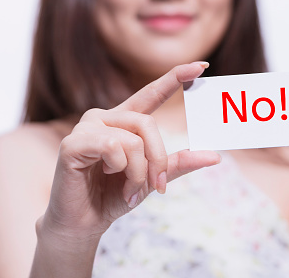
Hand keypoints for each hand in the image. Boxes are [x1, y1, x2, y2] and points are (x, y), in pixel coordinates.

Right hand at [40, 62, 220, 240]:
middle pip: (147, 124)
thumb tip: (215, 156)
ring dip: (139, 171)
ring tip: (129, 189)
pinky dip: (120, 169)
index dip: (175, 78)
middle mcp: (105, 117)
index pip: (151, 94)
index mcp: (123, 122)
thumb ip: (178, 163)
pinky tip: (105, 176)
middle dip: (158, 158)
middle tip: (158, 184)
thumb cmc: (113, 196)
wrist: (84, 222)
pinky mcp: (73, 142)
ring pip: (133, 139)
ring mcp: (87, 127)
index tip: (201, 66)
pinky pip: (113, 147)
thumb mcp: (152, 178)